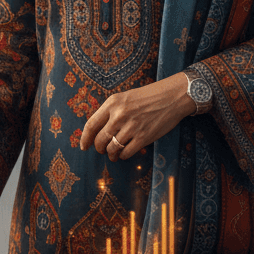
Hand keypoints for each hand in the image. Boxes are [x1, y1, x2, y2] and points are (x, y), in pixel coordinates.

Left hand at [79, 74, 194, 160]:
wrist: (171, 97)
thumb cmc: (147, 97)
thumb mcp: (124, 98)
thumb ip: (111, 111)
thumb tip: (98, 130)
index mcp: (112, 103)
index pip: (91, 125)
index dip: (85, 138)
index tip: (83, 146)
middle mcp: (119, 115)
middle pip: (100, 139)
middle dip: (99, 148)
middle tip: (101, 150)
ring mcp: (131, 127)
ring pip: (112, 148)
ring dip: (111, 154)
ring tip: (113, 154)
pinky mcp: (144, 137)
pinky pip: (126, 153)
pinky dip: (123, 156)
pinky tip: (124, 153)